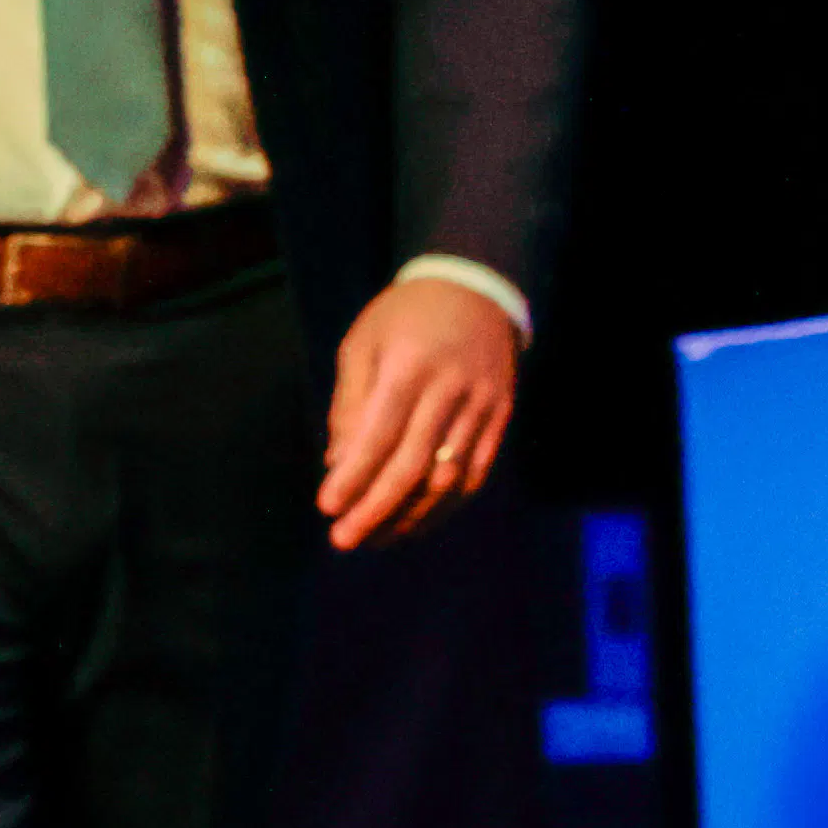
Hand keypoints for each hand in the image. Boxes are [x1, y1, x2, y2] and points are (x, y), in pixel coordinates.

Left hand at [318, 276, 518, 552]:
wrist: (476, 287)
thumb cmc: (406, 316)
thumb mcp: (363, 343)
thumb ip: (350, 404)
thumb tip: (338, 464)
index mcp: (409, 365)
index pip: (378, 435)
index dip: (353, 477)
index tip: (326, 508)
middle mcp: (449, 388)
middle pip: (413, 465)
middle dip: (375, 509)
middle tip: (344, 540)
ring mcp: (482, 404)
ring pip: (447, 478)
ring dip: (410, 516)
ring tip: (377, 538)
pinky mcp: (501, 416)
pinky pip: (476, 474)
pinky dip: (446, 505)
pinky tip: (417, 519)